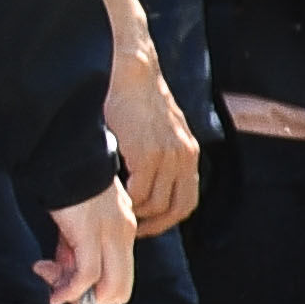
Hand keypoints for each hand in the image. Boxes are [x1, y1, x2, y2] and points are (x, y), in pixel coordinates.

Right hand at [37, 181, 137, 303]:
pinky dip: (69, 290)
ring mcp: (111, 236)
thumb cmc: (66, 185)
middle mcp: (124, 235)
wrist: (65, 155)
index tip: (63, 278)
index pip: (120, 276)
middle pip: (121, 290)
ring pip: (109, 288)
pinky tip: (50, 285)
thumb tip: (61, 273)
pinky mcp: (91, 236)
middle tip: (60, 290)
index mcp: (123, 230)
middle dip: (90, 300)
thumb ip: (74, 247)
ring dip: (77, 297)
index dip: (93, 288)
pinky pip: (86, 276)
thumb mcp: (76, 222)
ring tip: (49, 282)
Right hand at [109, 53, 200, 232]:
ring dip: (138, 213)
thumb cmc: (137, 102)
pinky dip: (129, 201)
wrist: (132, 74)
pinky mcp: (148, 153)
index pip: (187, 201)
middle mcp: (184, 157)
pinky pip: (140, 191)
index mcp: (189, 153)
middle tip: (134, 229)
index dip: (169, 219)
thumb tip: (150, 182)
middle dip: (155, 224)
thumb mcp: (161, 131)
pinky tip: (116, 198)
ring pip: (156, 203)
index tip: (149, 226)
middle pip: (176, 208)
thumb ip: (162, 156)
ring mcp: (168, 156)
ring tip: (121, 212)